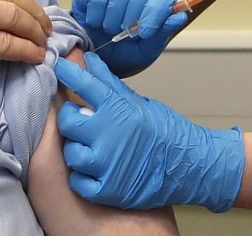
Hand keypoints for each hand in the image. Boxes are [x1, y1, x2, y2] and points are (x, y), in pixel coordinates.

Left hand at [54, 53, 243, 212]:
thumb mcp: (137, 101)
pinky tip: (94, 170)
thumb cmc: (165, 131)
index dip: (67, 73)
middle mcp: (109, 135)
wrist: (191, 165)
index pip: (83, 84)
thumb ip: (109, 83)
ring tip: (91, 148)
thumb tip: (89, 60)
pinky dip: (83, 177)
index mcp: (118, 109)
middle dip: (70, 119)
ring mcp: (108, 164)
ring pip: (71, 154)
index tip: (60, 67)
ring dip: (77, 150)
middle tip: (79, 121)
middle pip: (68, 122)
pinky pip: (78, 182)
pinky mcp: (109, 189)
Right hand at [71, 0, 187, 74]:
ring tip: (111, 29)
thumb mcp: (146, 49)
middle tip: (126, 33)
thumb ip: (162, 33)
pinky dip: (96, 17)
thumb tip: (179, 17)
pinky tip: (98, 22)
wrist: (96, 53)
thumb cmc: (125, 50)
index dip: (157, 10)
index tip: (146, 32)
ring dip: (113, 21)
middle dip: (133, 18)